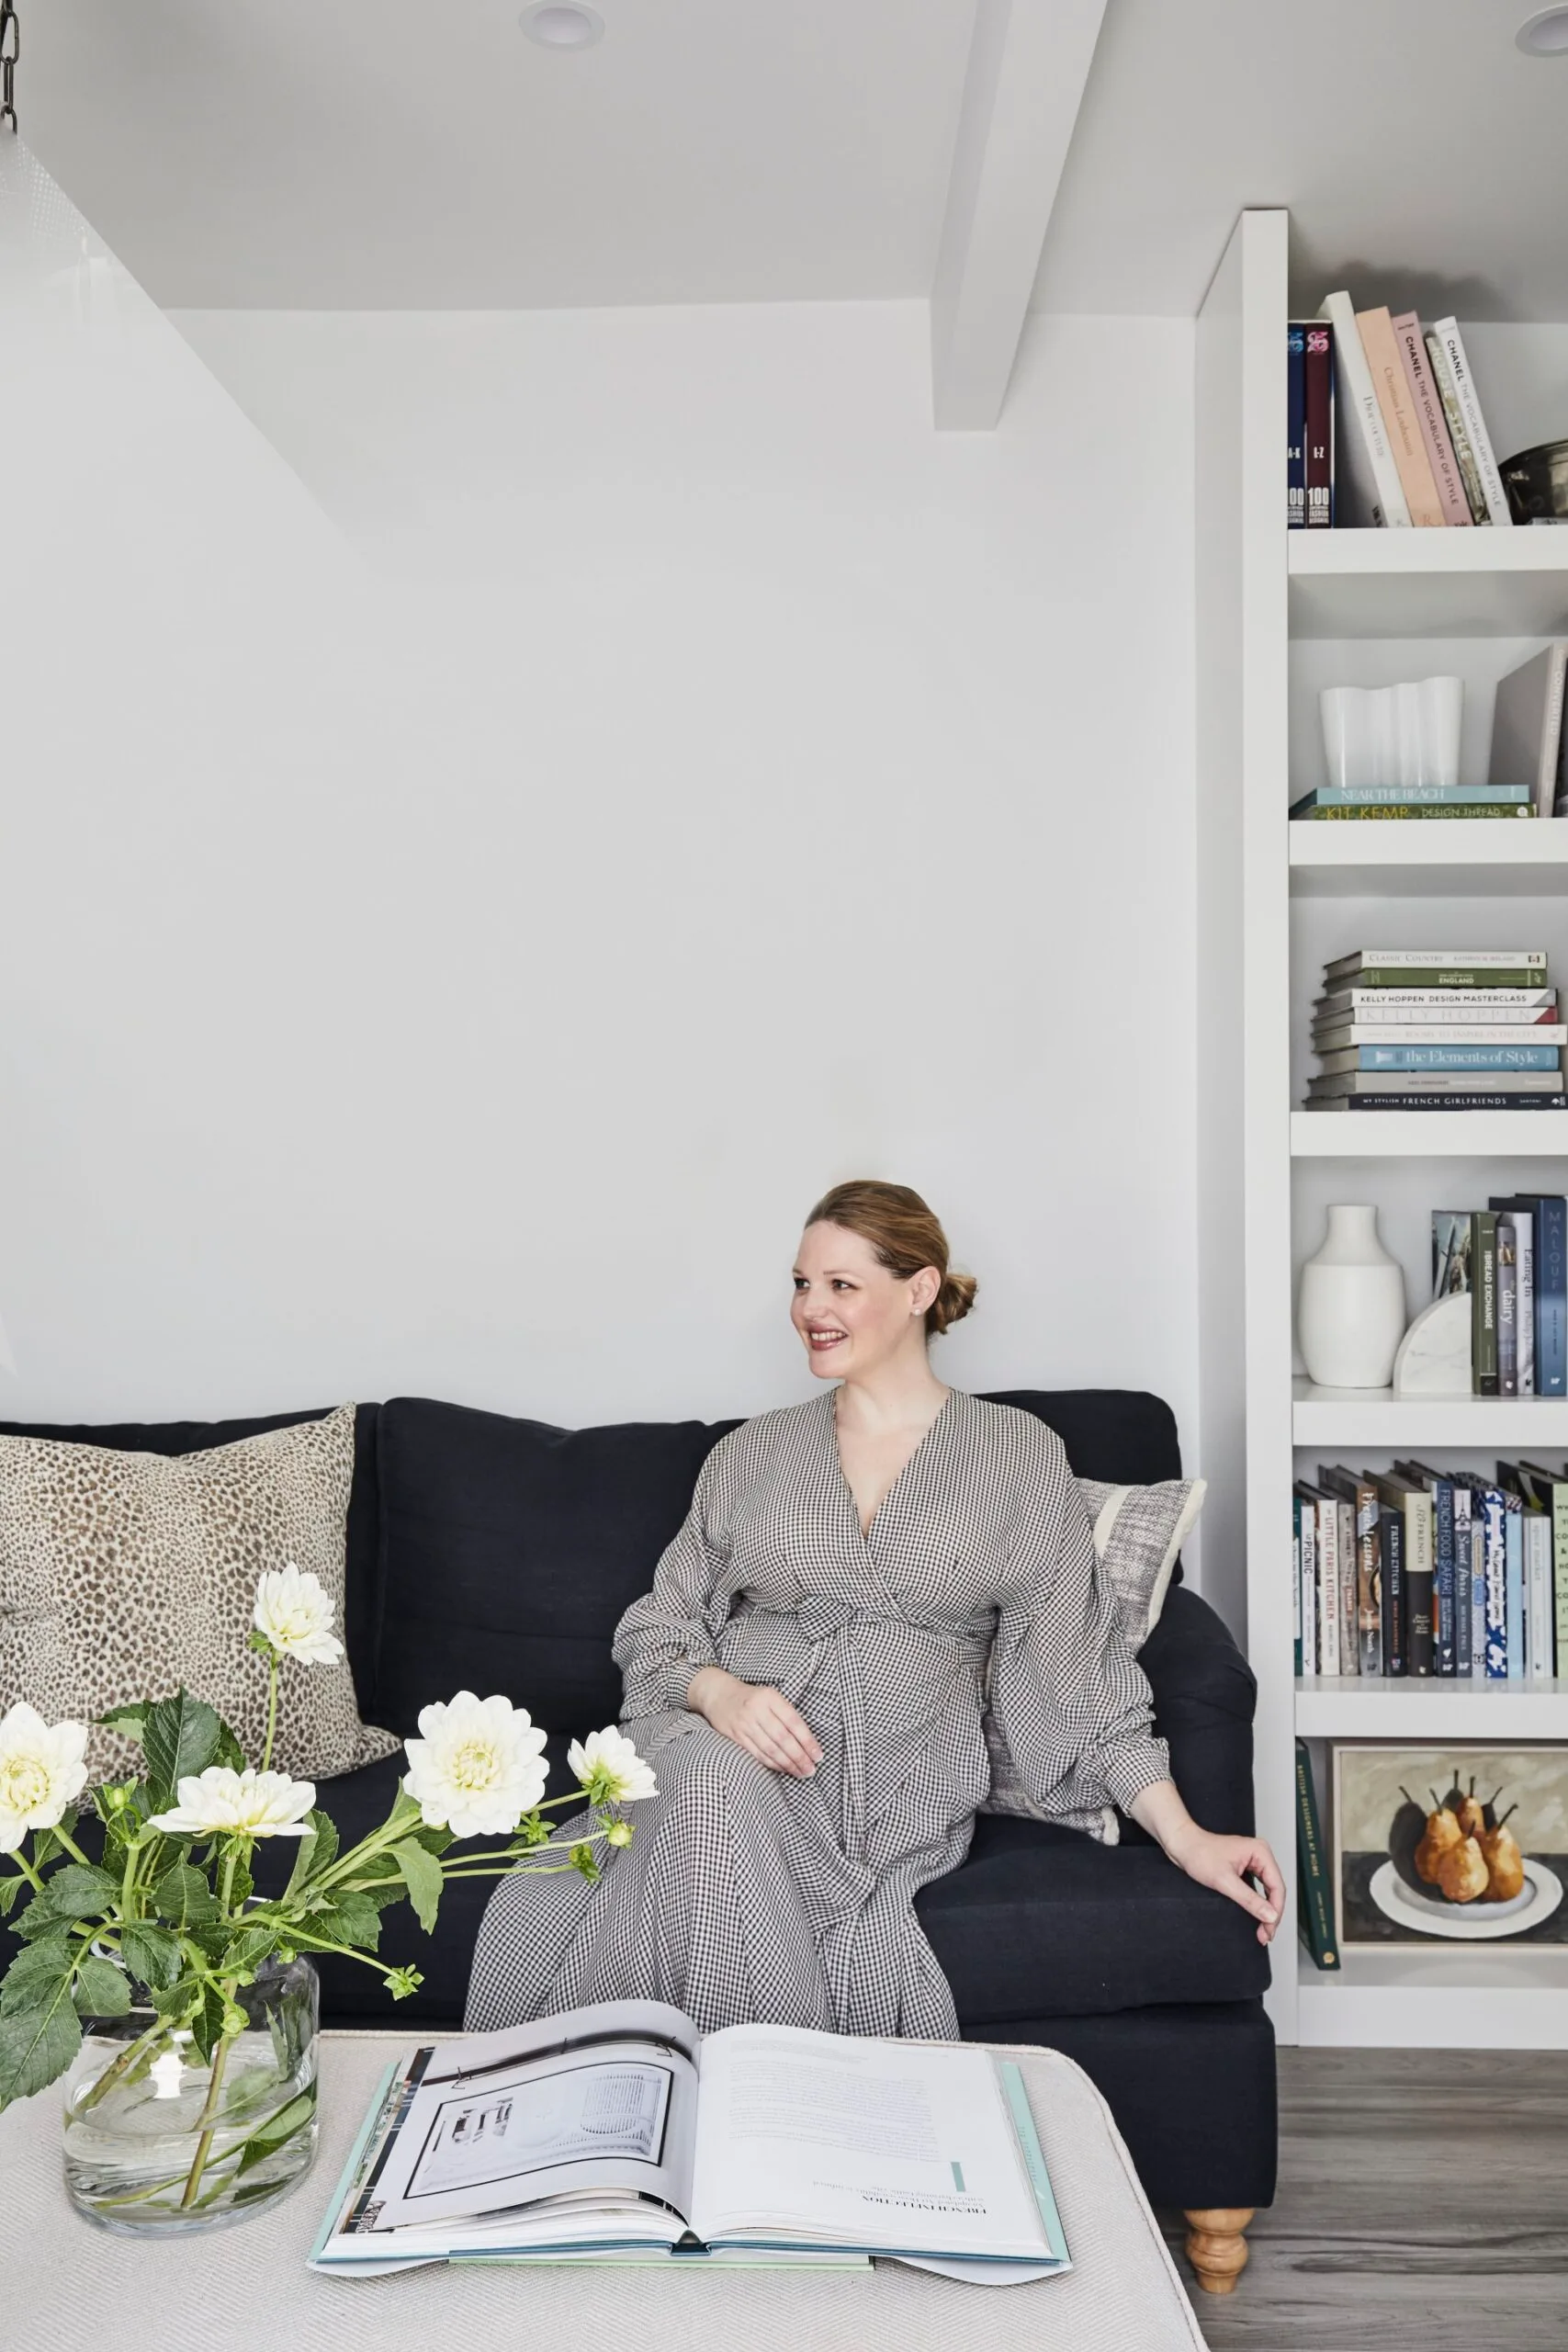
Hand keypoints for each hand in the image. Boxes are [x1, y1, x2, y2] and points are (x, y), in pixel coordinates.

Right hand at [685, 1667, 822, 1777]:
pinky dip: (772, 1763)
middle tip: (811, 1769)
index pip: (793, 1722)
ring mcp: (744, 1723)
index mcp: (770, 1697)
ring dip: (787, 1764)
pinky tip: (783, 1769)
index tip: (818, 1755)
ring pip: (770, 1748)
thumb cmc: (752, 1698)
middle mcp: (757, 1710)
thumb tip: (807, 1741)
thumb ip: (786, 1715)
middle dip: (799, 1756)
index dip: (807, 1740)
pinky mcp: (735, 1736)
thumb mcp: (771, 1697)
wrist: (719, 1694)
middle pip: (783, 1738)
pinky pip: (757, 1753)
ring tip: (800, 1772)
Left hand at [1166, 1826, 1284, 1944]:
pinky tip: (1256, 1916)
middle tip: (1266, 1935)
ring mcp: (1253, 1861)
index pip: (1277, 1887)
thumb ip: (1250, 1900)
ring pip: (1268, 1891)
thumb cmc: (1198, 1854)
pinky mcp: (1245, 1867)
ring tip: (1263, 1930)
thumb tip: (1270, 1915)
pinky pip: (1258, 1888)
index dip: (1275, 1911)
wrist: (1182, 1845)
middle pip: (1275, 1890)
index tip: (1269, 1929)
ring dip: (1266, 1911)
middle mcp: (1260, 1854)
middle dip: (1271, 1914)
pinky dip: (1258, 1904)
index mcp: (1260, 1852)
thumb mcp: (1225, 1881)